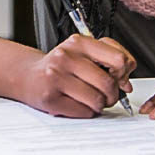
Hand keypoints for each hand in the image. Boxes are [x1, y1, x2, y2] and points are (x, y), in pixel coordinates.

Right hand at [15, 34, 136, 117]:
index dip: (124, 72)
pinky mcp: (50, 98)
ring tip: (90, 99)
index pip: (118, 59)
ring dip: (99, 105)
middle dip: (113, 95)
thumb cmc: (60, 66)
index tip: (119, 77)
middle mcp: (65, 57)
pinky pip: (84, 112)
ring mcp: (56, 78)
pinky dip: (86, 112)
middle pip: (108, 83)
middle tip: (107, 95)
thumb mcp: (82, 52)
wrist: (28, 76)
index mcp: (78, 43)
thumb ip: (108, 59)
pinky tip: (77, 103)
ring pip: (97, 100)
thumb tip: (126, 83)